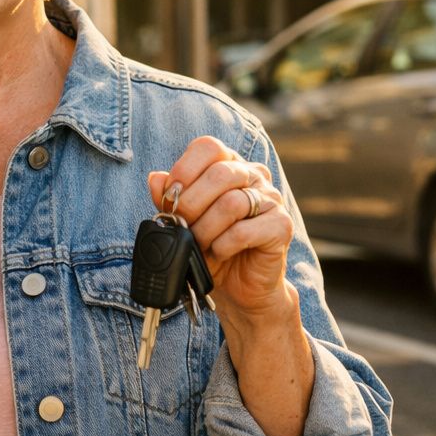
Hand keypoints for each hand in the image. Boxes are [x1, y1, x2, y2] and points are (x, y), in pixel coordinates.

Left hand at [147, 136, 296, 329]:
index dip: (184, 168)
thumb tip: (155, 178)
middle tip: (182, 225)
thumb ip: (169, 199)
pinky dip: (223, 245)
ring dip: (206, 229)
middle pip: (220, 173)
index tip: (170, 195)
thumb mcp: (184, 222)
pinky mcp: (281, 226)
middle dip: (191, 203)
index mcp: (229, 166)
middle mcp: (253, 176)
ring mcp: (271, 199)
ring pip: (231, 203)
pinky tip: (219, 253)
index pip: (208, 147)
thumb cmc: (212, 248)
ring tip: (200, 244)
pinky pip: (245, 231)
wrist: (239, 287)